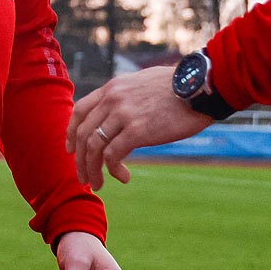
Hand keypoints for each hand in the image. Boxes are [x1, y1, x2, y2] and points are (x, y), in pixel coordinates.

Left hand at [66, 68, 209, 188]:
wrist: (199, 87)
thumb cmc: (178, 87)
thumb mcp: (142, 84)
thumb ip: (126, 97)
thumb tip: (121, 115)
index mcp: (112, 88)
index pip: (79, 111)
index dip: (71, 133)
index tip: (72, 150)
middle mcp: (112, 99)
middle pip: (83, 133)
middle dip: (80, 159)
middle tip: (83, 177)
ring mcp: (123, 114)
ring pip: (93, 148)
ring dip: (92, 170)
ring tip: (97, 185)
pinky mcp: (137, 130)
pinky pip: (112, 156)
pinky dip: (114, 171)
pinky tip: (124, 178)